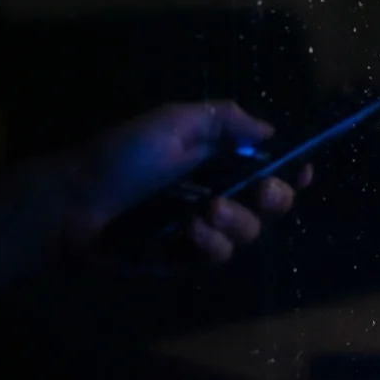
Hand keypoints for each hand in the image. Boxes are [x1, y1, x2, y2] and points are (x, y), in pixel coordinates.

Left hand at [63, 101, 309, 266]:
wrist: (76, 203)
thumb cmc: (122, 156)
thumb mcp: (173, 122)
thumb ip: (224, 119)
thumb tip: (269, 130)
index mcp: (218, 160)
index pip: (269, 166)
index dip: (292, 171)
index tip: (303, 171)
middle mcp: (219, 193)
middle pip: (272, 204)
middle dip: (276, 198)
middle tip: (262, 191)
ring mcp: (204, 230)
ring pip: (250, 233)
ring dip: (237, 221)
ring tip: (207, 213)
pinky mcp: (187, 259)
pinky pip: (219, 256)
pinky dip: (211, 244)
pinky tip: (190, 233)